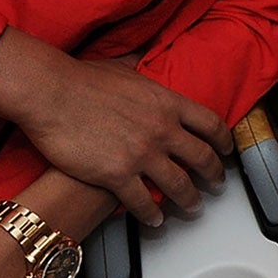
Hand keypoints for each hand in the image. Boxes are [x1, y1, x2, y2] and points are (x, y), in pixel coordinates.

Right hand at [0, 31, 231, 224]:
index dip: (224, 141)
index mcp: (168, 102)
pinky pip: (143, 203)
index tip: (227, 151)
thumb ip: (142, 67)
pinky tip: (155, 220)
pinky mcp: (117, 176)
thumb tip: (144, 56)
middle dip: (214, 175)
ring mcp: (142, 154)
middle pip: (202, 158)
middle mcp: (162, 129)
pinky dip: (153, 215)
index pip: (210, 124)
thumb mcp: (124, 67)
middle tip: (216, 185)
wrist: (51, 94)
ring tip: (192, 208)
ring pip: (179, 186)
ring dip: (189, 200)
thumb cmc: (82, 78)